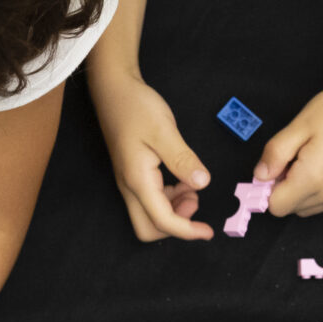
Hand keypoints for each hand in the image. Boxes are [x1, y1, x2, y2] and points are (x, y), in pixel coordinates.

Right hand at [90, 67, 211, 240]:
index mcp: (137, 180)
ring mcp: (129, 181)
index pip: (162, 220)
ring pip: (150, 215)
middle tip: (195, 202)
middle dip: (175, 225)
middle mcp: (130, 187)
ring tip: (190, 185)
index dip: (187, 231)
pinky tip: (180, 177)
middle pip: (149, 228)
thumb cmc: (135, 107)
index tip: (209, 231)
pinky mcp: (133, 174)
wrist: (113, 90)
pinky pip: (150, 199)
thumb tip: (202, 184)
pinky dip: (169, 197)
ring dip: (174, 209)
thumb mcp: (163, 131)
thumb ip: (183, 159)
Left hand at [260, 73, 322, 216]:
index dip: (269, 189)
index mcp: (313, 178)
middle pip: (293, 209)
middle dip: (287, 189)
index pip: (276, 207)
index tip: (275, 169)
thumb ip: (274, 154)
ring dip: (305, 191)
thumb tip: (260, 176)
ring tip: (315, 159)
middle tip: (296, 158)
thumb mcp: (298, 126)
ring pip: (312, 208)